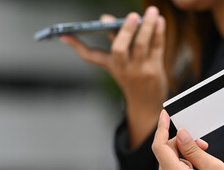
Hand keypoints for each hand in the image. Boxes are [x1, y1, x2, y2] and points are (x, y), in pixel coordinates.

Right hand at [61, 6, 167, 148]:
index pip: (90, 55)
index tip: (63, 34)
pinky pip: (157, 48)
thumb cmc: (132, 76)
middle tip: (132, 15)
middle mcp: (122, 67)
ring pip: (142, 45)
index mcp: (110, 65)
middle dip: (125, 31)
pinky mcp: (154, 69)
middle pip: (119, 49)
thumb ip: (116, 38)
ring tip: (152, 11)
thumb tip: (105, 17)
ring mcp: (138, 69)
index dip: (76, 45)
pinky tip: (161, 20)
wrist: (146, 104)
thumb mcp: (120, 62)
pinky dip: (159, 32)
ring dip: (148, 26)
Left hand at [152, 110, 223, 169]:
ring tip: (200, 168)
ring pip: (166, 167)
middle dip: (180, 146)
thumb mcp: (213, 166)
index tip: (164, 115)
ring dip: (180, 161)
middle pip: (165, 155)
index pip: (159, 146)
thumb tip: (180, 133)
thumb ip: (193, 149)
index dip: (161, 128)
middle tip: (202, 146)